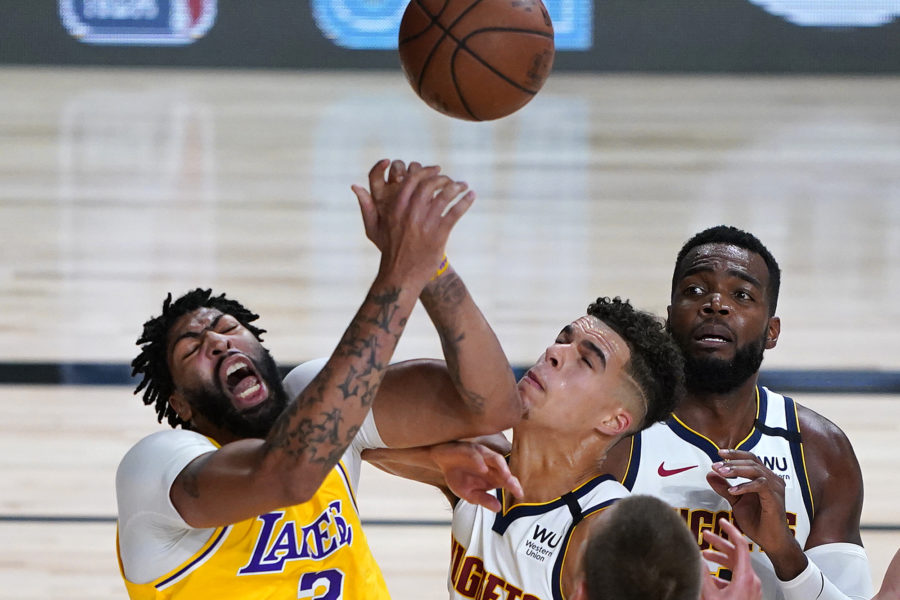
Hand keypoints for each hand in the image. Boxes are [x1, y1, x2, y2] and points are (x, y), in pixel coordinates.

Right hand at [352, 159, 473, 286]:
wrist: (401, 276)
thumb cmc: (389, 250)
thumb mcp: (373, 228)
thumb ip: (366, 205)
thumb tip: (354, 185)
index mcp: (396, 208)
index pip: (412, 180)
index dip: (426, 171)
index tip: (436, 169)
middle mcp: (410, 213)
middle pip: (429, 184)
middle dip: (442, 178)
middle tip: (451, 180)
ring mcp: (425, 223)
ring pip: (444, 196)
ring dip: (457, 187)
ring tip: (464, 186)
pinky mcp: (438, 235)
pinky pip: (454, 212)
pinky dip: (465, 202)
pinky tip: (472, 196)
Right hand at [429, 441, 521, 511]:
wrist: (441, 459)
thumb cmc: (458, 475)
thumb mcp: (469, 494)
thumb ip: (483, 500)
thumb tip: (498, 509)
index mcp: (492, 476)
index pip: (507, 481)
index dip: (514, 487)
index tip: (520, 495)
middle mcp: (490, 465)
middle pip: (505, 470)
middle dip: (511, 478)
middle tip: (516, 488)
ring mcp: (481, 455)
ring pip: (495, 459)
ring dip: (502, 467)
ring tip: (506, 477)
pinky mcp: (469, 449)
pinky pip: (476, 454)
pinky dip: (480, 461)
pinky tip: (482, 469)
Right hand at [700, 518, 761, 599]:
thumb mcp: (710, 593)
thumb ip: (702, 574)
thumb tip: (695, 557)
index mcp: (746, 576)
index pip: (740, 545)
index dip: (730, 530)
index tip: (721, 521)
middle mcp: (752, 581)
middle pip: (736, 554)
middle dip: (719, 544)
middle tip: (705, 536)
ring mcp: (752, 589)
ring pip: (736, 566)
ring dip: (719, 559)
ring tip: (704, 556)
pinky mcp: (748, 596)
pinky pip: (737, 578)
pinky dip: (723, 573)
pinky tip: (711, 577)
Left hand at [706, 449, 805, 578]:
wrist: (771, 541)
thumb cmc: (757, 522)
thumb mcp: (736, 502)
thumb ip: (724, 488)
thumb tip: (710, 474)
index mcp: (764, 478)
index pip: (750, 458)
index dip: (735, 454)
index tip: (719, 453)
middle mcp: (772, 479)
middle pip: (752, 461)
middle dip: (731, 462)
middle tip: (715, 465)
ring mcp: (775, 488)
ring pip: (755, 470)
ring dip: (736, 470)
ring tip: (721, 473)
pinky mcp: (775, 498)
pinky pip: (760, 485)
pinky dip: (745, 486)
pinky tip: (732, 491)